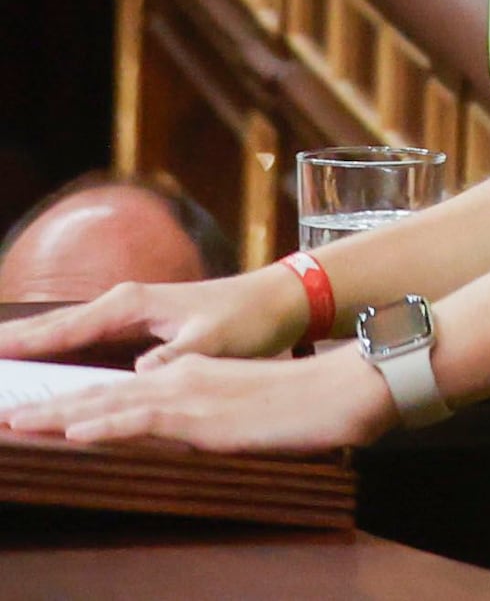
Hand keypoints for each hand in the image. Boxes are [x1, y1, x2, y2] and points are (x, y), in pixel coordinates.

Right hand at [0, 267, 305, 368]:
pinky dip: (56, 345)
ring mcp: (128, 312)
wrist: (278, 299)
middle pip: (54, 326)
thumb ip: (174, 356)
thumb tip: (136, 374)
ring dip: (29, 343)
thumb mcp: (212, 339)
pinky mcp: (137, 324)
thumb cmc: (248, 319)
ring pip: (65, 330)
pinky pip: (83, 337)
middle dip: (13, 340)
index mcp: (131, 305)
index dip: (24, 344)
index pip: (64, 329)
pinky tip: (40, 359)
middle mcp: (123, 304)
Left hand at [0, 342, 392, 454]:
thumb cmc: (305, 405)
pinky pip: (140, 421)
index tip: (33, 415)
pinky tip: (72, 433)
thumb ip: (207, 416)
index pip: (117, 394)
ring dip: (55, 417)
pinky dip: (102, 427)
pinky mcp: (202, 415)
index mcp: (191, 377)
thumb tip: (185, 426)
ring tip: (15, 424)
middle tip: (4, 415)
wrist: (343, 391)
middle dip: (46, 408)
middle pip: (99, 397)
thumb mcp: (244, 409)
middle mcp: (181, 379)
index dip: (71, 405)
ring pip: (107, 406)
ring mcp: (190, 395)